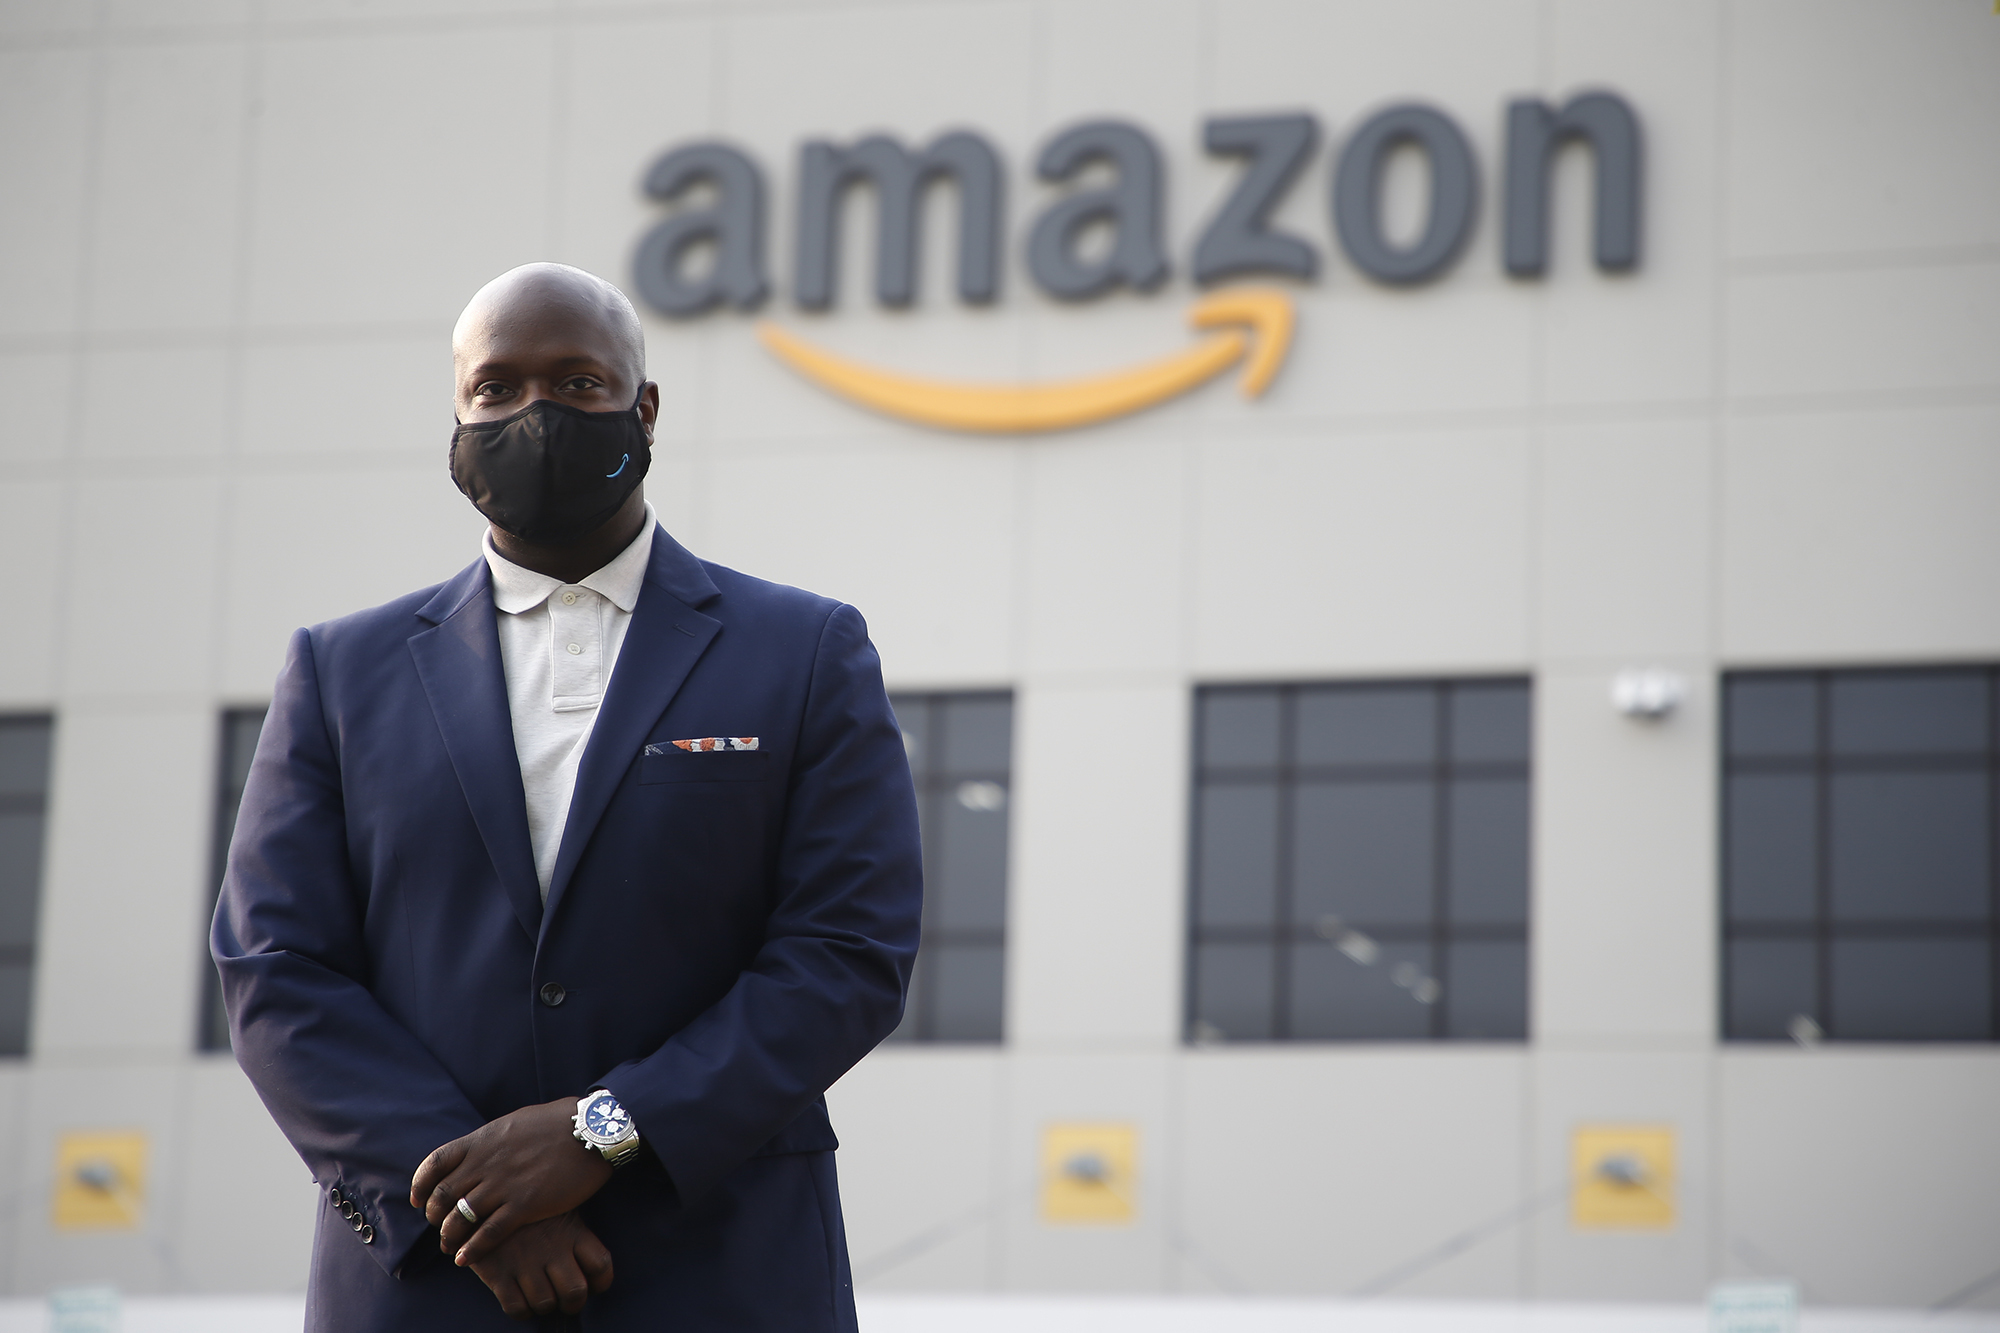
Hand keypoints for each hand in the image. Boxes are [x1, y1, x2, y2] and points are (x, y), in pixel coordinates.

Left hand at [411, 1096, 613, 1264]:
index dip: (421, 1185)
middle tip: (439, 1226)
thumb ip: (493, 1140)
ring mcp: (504, 1185)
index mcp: (483, 1140)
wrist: (591, 1131)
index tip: (418, 1200)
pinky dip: (473, 1249)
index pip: (436, 1163)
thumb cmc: (558, 1123)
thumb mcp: (515, 1123)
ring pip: (460, 1217)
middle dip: (434, 1215)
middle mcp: (486, 1163)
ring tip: (450, 1247)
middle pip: (443, 1195)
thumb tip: (482, 1150)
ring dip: (449, 1236)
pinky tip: (466, 1259)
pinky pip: (489, 1233)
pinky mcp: (525, 1205)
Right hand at [466, 1211, 613, 1321]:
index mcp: (571, 1230)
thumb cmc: (525, 1205)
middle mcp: (552, 1248)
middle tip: (566, 1301)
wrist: (479, 1198)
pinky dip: (522, 1312)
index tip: (594, 1286)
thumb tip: (590, 1263)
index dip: (601, 1282)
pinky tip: (521, 1301)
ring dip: (545, 1306)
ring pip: (545, 1303)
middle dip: (573, 1303)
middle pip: (575, 1292)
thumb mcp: (556, 1207)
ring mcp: (524, 1262)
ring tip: (541, 1297)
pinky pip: (516, 1308)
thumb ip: (573, 1232)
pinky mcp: (498, 1273)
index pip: (600, 1264)